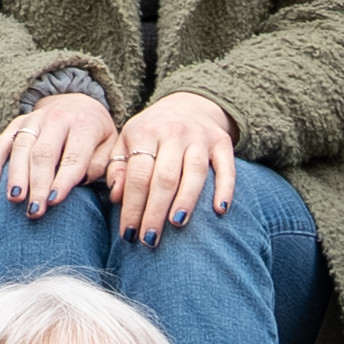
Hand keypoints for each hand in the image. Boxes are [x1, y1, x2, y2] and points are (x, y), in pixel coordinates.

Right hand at [0, 87, 119, 212]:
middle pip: (44, 153)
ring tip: (14, 199)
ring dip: (16, 175)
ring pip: (21, 147)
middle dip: (38, 183)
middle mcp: (57, 118)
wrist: (79, 103)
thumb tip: (92, 185)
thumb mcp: (111, 147)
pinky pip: (2, 142)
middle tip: (34, 210)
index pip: (73, 157)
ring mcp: (34, 119)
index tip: (54, 201)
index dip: (63, 180)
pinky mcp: (17, 123)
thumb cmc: (96, 137)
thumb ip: (105, 166)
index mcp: (84, 124)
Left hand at [101, 90, 243, 242]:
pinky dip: (225, 188)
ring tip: (177, 225)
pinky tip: (220, 210)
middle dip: (155, 210)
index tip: (128, 234)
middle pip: (164, 177)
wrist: (187, 105)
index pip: (138, 176)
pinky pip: (227, 167)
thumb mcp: (127, 142)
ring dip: (186, 201)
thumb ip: (117, 169)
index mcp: (145, 133)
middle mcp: (173, 132)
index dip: (133, 206)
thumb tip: (116, 197)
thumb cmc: (151, 135)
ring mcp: (200, 136)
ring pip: (195, 172)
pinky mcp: (222, 141)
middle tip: (149, 239)